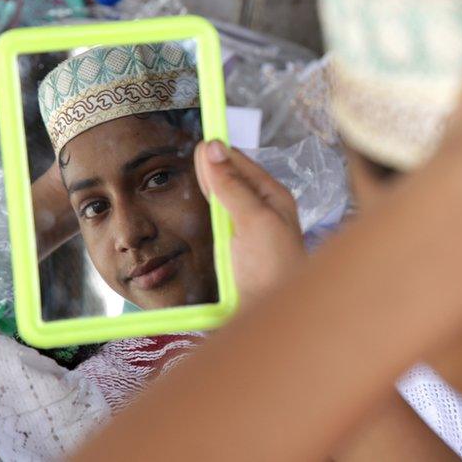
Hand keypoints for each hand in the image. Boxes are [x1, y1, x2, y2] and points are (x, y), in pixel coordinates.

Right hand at [194, 140, 304, 303]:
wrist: (278, 318)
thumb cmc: (275, 268)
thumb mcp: (254, 221)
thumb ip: (232, 187)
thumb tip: (212, 148)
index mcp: (272, 197)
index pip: (240, 162)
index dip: (218, 152)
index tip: (195, 143)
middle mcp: (259, 210)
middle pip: (227, 179)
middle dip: (208, 168)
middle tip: (183, 156)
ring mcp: (244, 231)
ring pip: (218, 201)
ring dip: (202, 190)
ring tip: (183, 174)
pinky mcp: (230, 252)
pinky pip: (212, 225)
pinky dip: (199, 215)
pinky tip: (189, 210)